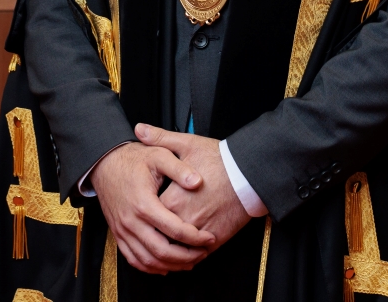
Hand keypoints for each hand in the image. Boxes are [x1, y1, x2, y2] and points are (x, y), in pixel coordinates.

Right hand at [90, 141, 215, 273]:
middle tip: (203, 253)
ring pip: (148, 260)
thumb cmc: (135, 158)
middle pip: (162, 251)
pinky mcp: (118, 234)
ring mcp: (123, 231)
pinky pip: (134, 259)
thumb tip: (198, 182)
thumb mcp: (159, 155)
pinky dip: (151, 267)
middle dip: (186, 256)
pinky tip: (166, 266)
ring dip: (171, 265)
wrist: (106, 163)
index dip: (195, 237)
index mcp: (144, 204)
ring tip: (190, 262)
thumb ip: (179, 169)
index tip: (210, 237)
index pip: (174, 229)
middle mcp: (132, 222)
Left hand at [135, 124, 251, 252]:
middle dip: (154, 236)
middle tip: (148, 233)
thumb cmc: (219, 159)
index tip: (143, 211)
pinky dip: (188, 257)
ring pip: (176, 251)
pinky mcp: (215, 240)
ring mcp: (199, 232)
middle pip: (160, 237)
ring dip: (170, 252)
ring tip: (164, 249)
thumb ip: (160, 138)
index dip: (145, 214)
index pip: (149, 216)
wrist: (248, 174)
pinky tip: (184, 253)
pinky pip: (196, 256)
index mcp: (173, 198)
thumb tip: (139, 129)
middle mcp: (184, 219)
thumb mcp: (188, 144)